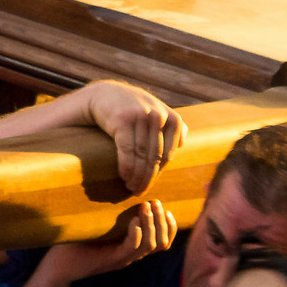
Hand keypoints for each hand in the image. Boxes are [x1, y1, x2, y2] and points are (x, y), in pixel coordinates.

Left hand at [43, 199, 176, 283]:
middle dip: (162, 221)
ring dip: (152, 224)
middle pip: (162, 242)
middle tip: (154, 203)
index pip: (164, 241)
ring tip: (144, 208)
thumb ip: (110, 212)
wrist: (57, 264)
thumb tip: (116, 185)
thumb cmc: (75, 241)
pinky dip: (136, 234)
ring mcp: (123, 258)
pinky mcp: (111, 260)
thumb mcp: (98, 225)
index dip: (169, 225)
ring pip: (151, 245)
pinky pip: (132, 249)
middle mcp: (131, 254)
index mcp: (132, 246)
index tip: (164, 207)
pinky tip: (133, 221)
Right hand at [79, 80, 184, 194]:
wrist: (103, 94)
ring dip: (136, 176)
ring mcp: (141, 117)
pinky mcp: (123, 119)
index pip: (168, 154)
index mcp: (171, 118)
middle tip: (139, 191)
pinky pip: (127, 149)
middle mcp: (158, 116)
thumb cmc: (131, 108)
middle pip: (155, 157)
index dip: (158, 173)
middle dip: (147, 178)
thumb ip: (170, 124)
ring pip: (141, 155)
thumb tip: (182, 143)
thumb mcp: (155, 111)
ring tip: (131, 187)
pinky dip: (126, 166)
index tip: (149, 185)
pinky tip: (124, 176)